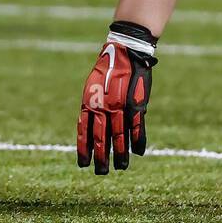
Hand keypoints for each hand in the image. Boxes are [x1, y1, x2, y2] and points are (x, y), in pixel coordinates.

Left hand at [77, 21, 156, 174]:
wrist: (125, 50)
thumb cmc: (108, 68)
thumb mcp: (93, 86)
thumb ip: (93, 106)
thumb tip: (90, 126)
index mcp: (90, 102)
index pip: (84, 131)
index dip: (84, 149)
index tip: (83, 164)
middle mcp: (104, 106)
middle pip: (101, 137)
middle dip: (101, 157)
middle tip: (100, 172)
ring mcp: (120, 106)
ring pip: (119, 136)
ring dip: (120, 154)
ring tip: (121, 168)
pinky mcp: (136, 103)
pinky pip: (137, 126)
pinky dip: (138, 140)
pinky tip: (138, 152)